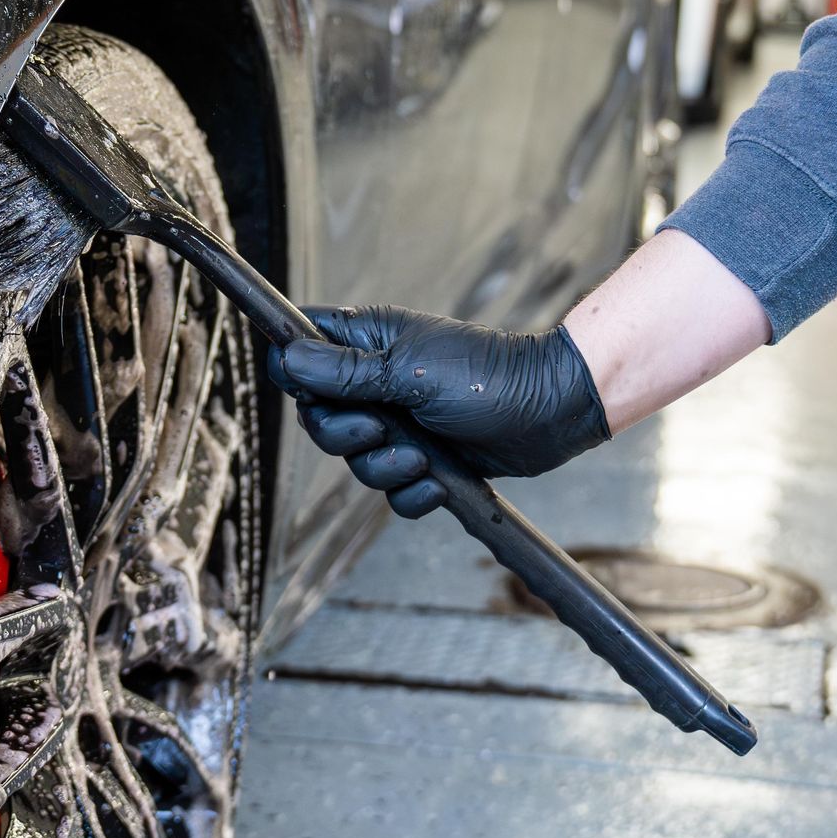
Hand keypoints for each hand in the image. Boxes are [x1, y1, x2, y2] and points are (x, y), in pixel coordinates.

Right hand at [267, 306, 610, 516]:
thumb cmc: (487, 377)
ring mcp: (397, 422)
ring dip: (384, 468)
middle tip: (382, 428)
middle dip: (346, 435)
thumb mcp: (409, 372)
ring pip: (353, 461)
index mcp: (366, 342)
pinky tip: (438, 481)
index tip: (316, 393)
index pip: (299, 349)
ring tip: (421, 458)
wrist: (550, 413)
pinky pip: (390, 493)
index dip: (295, 373)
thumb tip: (286, 356)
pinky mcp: (421, 460)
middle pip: (318, 418)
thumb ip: (345, 371)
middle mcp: (374, 382)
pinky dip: (411, 494)